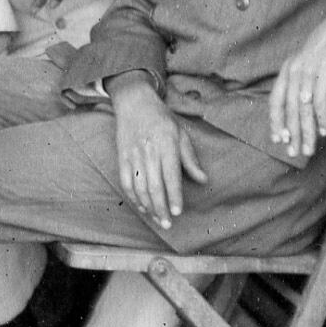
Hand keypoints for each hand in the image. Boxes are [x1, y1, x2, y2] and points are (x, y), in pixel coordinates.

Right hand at [112, 78, 204, 227]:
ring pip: (139, 187)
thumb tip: (203, 180)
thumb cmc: (162, 119)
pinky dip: (133, 197)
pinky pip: (126, 181)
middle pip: (154, 186)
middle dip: (161, 208)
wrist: (134, 103)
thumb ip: (190, 159)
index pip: (171, 175)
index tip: (178, 211)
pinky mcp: (122, 157)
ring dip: (148, 206)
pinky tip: (142, 207)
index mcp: (166, 145)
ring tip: (158, 219)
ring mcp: (133, 154)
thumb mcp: (181, 134)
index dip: (174, 195)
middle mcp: (148, 151)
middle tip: (168, 224)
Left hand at [267, 3, 325, 157]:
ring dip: (306, 131)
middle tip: (295, 153)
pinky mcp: (323, 70)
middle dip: (292, 134)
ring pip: (303, 108)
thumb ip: (303, 82)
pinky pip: (320, 99)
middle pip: (289, 109)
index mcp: (287, 71)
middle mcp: (293, 71)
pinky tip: (324, 130)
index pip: (275, 101)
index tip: (279, 140)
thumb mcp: (310, 65)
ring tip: (310, 148)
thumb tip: (301, 105)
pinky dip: (321, 116)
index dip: (276, 121)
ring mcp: (307, 70)